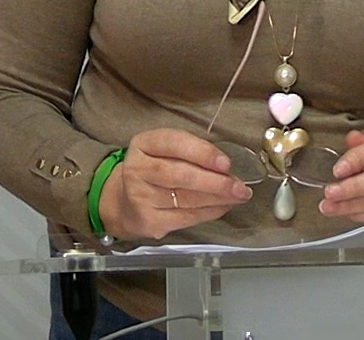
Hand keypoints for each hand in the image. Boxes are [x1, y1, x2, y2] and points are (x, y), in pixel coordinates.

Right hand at [97, 128, 252, 240]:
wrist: (123, 202)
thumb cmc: (153, 171)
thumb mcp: (163, 151)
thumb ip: (190, 152)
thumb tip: (227, 166)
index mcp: (143, 144)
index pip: (173, 143)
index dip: (201, 152)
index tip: (226, 163)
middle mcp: (137, 169)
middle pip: (180, 175)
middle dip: (215, 181)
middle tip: (240, 186)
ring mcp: (141, 197)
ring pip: (186, 198)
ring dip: (218, 198)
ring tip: (239, 195)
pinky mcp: (150, 221)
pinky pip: (187, 217)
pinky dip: (210, 212)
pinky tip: (224, 206)